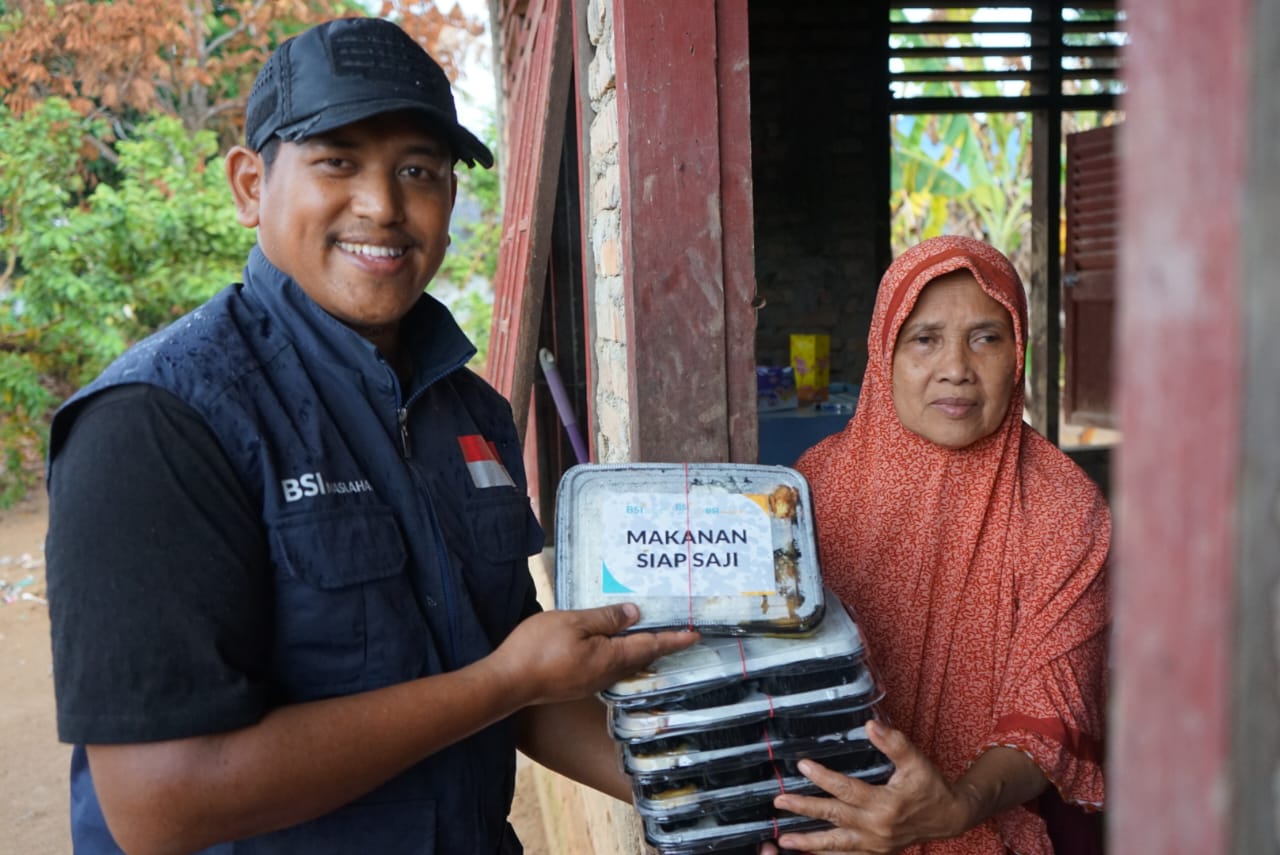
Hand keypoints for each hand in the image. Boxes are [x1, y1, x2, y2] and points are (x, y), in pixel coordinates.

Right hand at [491, 604, 698, 706]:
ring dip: (642, 650)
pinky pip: (608, 666)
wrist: (507, 683)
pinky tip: (613, 646)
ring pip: (625, 663)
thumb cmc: (538, 649)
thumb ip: (605, 618)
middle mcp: (606, 674)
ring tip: (651, 636)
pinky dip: (620, 654)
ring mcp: (590, 681)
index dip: (674, 639)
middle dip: (661, 645)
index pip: (651, 645)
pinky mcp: (576, 682)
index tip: (696, 635)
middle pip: (642, 657)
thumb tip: (635, 614)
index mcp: (611, 657)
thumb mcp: (574, 622)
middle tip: (679, 634)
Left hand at [769, 720, 971, 854]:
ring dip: (809, 843)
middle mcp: (876, 827)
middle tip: (779, 802)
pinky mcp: (876, 852)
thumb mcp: (916, 761)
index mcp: (885, 804)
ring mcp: (875, 844)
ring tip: (783, 841)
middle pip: (834, 817)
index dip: (823, 777)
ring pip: (836, 845)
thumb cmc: (931, 787)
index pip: (847, 789)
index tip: (802, 765)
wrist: (949, 818)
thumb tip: (870, 725)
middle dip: (804, 809)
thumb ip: (894, 743)